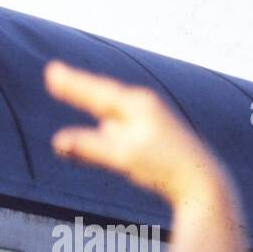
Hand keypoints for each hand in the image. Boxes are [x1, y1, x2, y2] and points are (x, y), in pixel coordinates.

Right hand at [45, 61, 223, 204]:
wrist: (200, 180)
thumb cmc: (164, 166)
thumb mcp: (124, 156)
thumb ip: (89, 148)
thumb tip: (58, 141)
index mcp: (137, 104)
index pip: (96, 91)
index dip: (72, 83)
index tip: (51, 71)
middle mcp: (142, 107)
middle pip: (102, 95)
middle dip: (79, 86)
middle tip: (53, 74)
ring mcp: (147, 120)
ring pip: (111, 110)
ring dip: (91, 100)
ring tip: (67, 85)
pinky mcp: (149, 136)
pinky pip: (118, 124)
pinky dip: (103, 120)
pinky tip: (103, 122)